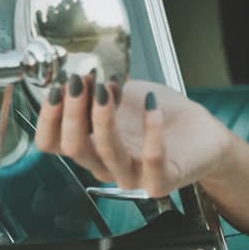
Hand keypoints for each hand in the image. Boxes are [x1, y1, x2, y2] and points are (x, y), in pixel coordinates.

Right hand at [32, 74, 237, 198]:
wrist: (201, 134)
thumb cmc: (161, 114)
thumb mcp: (125, 94)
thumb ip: (101, 87)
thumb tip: (80, 69)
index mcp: (90, 146)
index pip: (52, 143)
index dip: (48, 117)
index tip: (56, 87)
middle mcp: (105, 165)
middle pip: (74, 147)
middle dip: (72, 112)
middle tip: (79, 82)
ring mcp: (132, 177)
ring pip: (107, 153)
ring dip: (103, 118)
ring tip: (108, 89)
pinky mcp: (161, 180)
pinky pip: (152, 159)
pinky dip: (151, 129)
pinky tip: (152, 105)